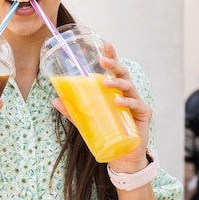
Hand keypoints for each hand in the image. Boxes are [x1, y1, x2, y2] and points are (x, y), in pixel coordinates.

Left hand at [52, 42, 151, 171]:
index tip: (106, 44)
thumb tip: (55, 100)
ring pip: (129, 87)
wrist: (123, 156)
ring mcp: (137, 103)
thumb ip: (73, 110)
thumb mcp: (87, 121)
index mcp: (116, 91)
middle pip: (123, 74)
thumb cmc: (107, 133)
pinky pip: (136, 105)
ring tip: (106, 83)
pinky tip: (118, 102)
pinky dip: (127, 102)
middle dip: (114, 65)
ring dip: (117, 83)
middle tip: (102, 61)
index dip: (112, 56)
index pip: (115, 70)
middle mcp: (128, 93)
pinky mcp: (143, 114)